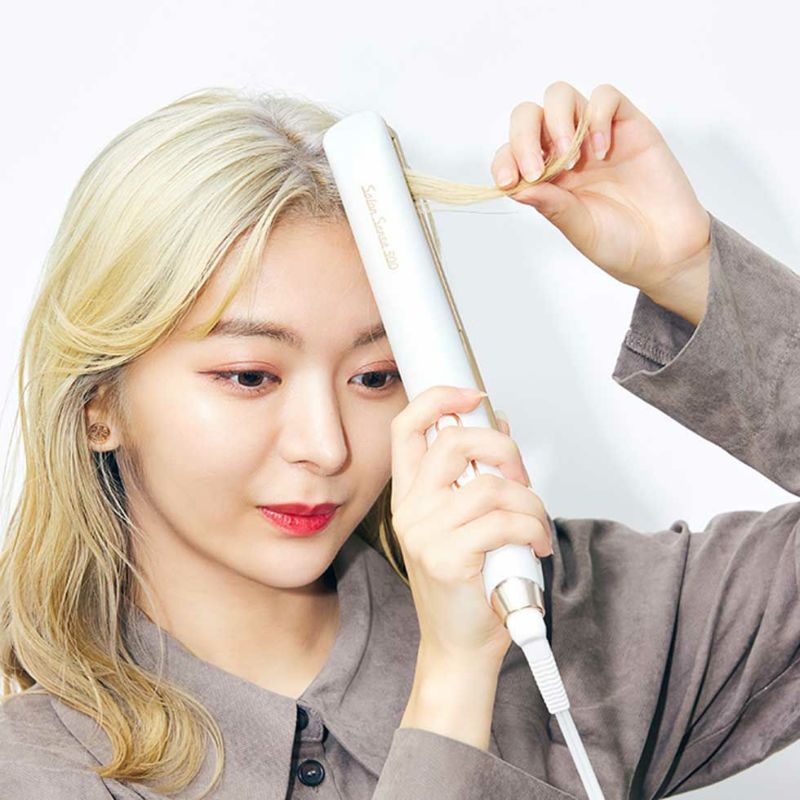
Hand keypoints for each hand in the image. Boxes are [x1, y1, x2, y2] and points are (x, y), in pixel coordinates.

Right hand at [390, 385, 552, 666]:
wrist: (458, 647)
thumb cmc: (465, 586)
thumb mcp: (466, 523)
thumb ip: (478, 475)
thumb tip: (500, 427)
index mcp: (410, 495)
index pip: (407, 428)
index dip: (438, 399)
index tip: (471, 394)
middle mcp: (410, 509)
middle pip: (454, 442)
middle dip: (503, 448)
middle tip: (520, 476)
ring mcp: (425, 533)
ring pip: (490, 485)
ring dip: (530, 503)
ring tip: (536, 526)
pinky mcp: (447, 558)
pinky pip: (505, 521)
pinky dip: (534, 529)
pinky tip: (535, 546)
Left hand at [490, 81, 710, 300]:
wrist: (668, 251)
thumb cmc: (620, 245)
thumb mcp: (579, 230)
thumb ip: (551, 206)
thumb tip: (516, 189)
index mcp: (547, 179)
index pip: (511, 152)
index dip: (504, 160)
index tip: (508, 181)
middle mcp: (566, 153)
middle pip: (530, 116)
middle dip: (524, 136)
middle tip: (538, 169)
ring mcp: (595, 136)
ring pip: (561, 96)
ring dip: (558, 122)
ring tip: (573, 159)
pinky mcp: (629, 125)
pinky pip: (605, 97)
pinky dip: (597, 117)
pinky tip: (603, 151)